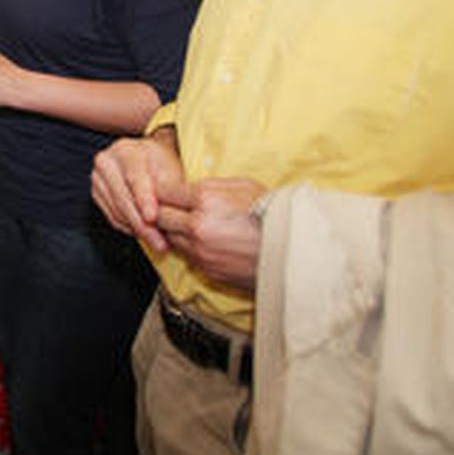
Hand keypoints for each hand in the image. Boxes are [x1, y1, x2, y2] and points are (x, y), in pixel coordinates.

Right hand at [91, 132, 185, 252]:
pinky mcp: (97, 194)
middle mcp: (106, 162)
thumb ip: (169, 187)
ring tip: (158, 242)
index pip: (134, 177)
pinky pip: (112, 217)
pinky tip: (145, 235)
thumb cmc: (161, 162)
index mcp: (126, 150)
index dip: (144, 199)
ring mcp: (98, 178)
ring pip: (117, 211)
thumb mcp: (170, 168)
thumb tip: (171, 212)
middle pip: (123, 198)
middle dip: (143, 224)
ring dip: (138, 230)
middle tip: (160, 242)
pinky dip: (129, 229)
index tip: (152, 217)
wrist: (147, 159)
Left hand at [155, 177, 265, 292]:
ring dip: (174, 231)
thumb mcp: (244, 185)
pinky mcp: (206, 269)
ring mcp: (200, 250)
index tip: (165, 191)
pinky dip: (188, 248)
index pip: (164, 192)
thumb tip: (189, 188)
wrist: (294, 251)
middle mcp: (197, 226)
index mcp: (206, 199)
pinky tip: (203, 241)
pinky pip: (185, 256)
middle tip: (170, 208)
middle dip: (161, 211)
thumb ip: (212, 185)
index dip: (162, 191)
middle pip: (159, 216)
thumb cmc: (272, 214)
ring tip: (189, 225)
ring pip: (169, 238)